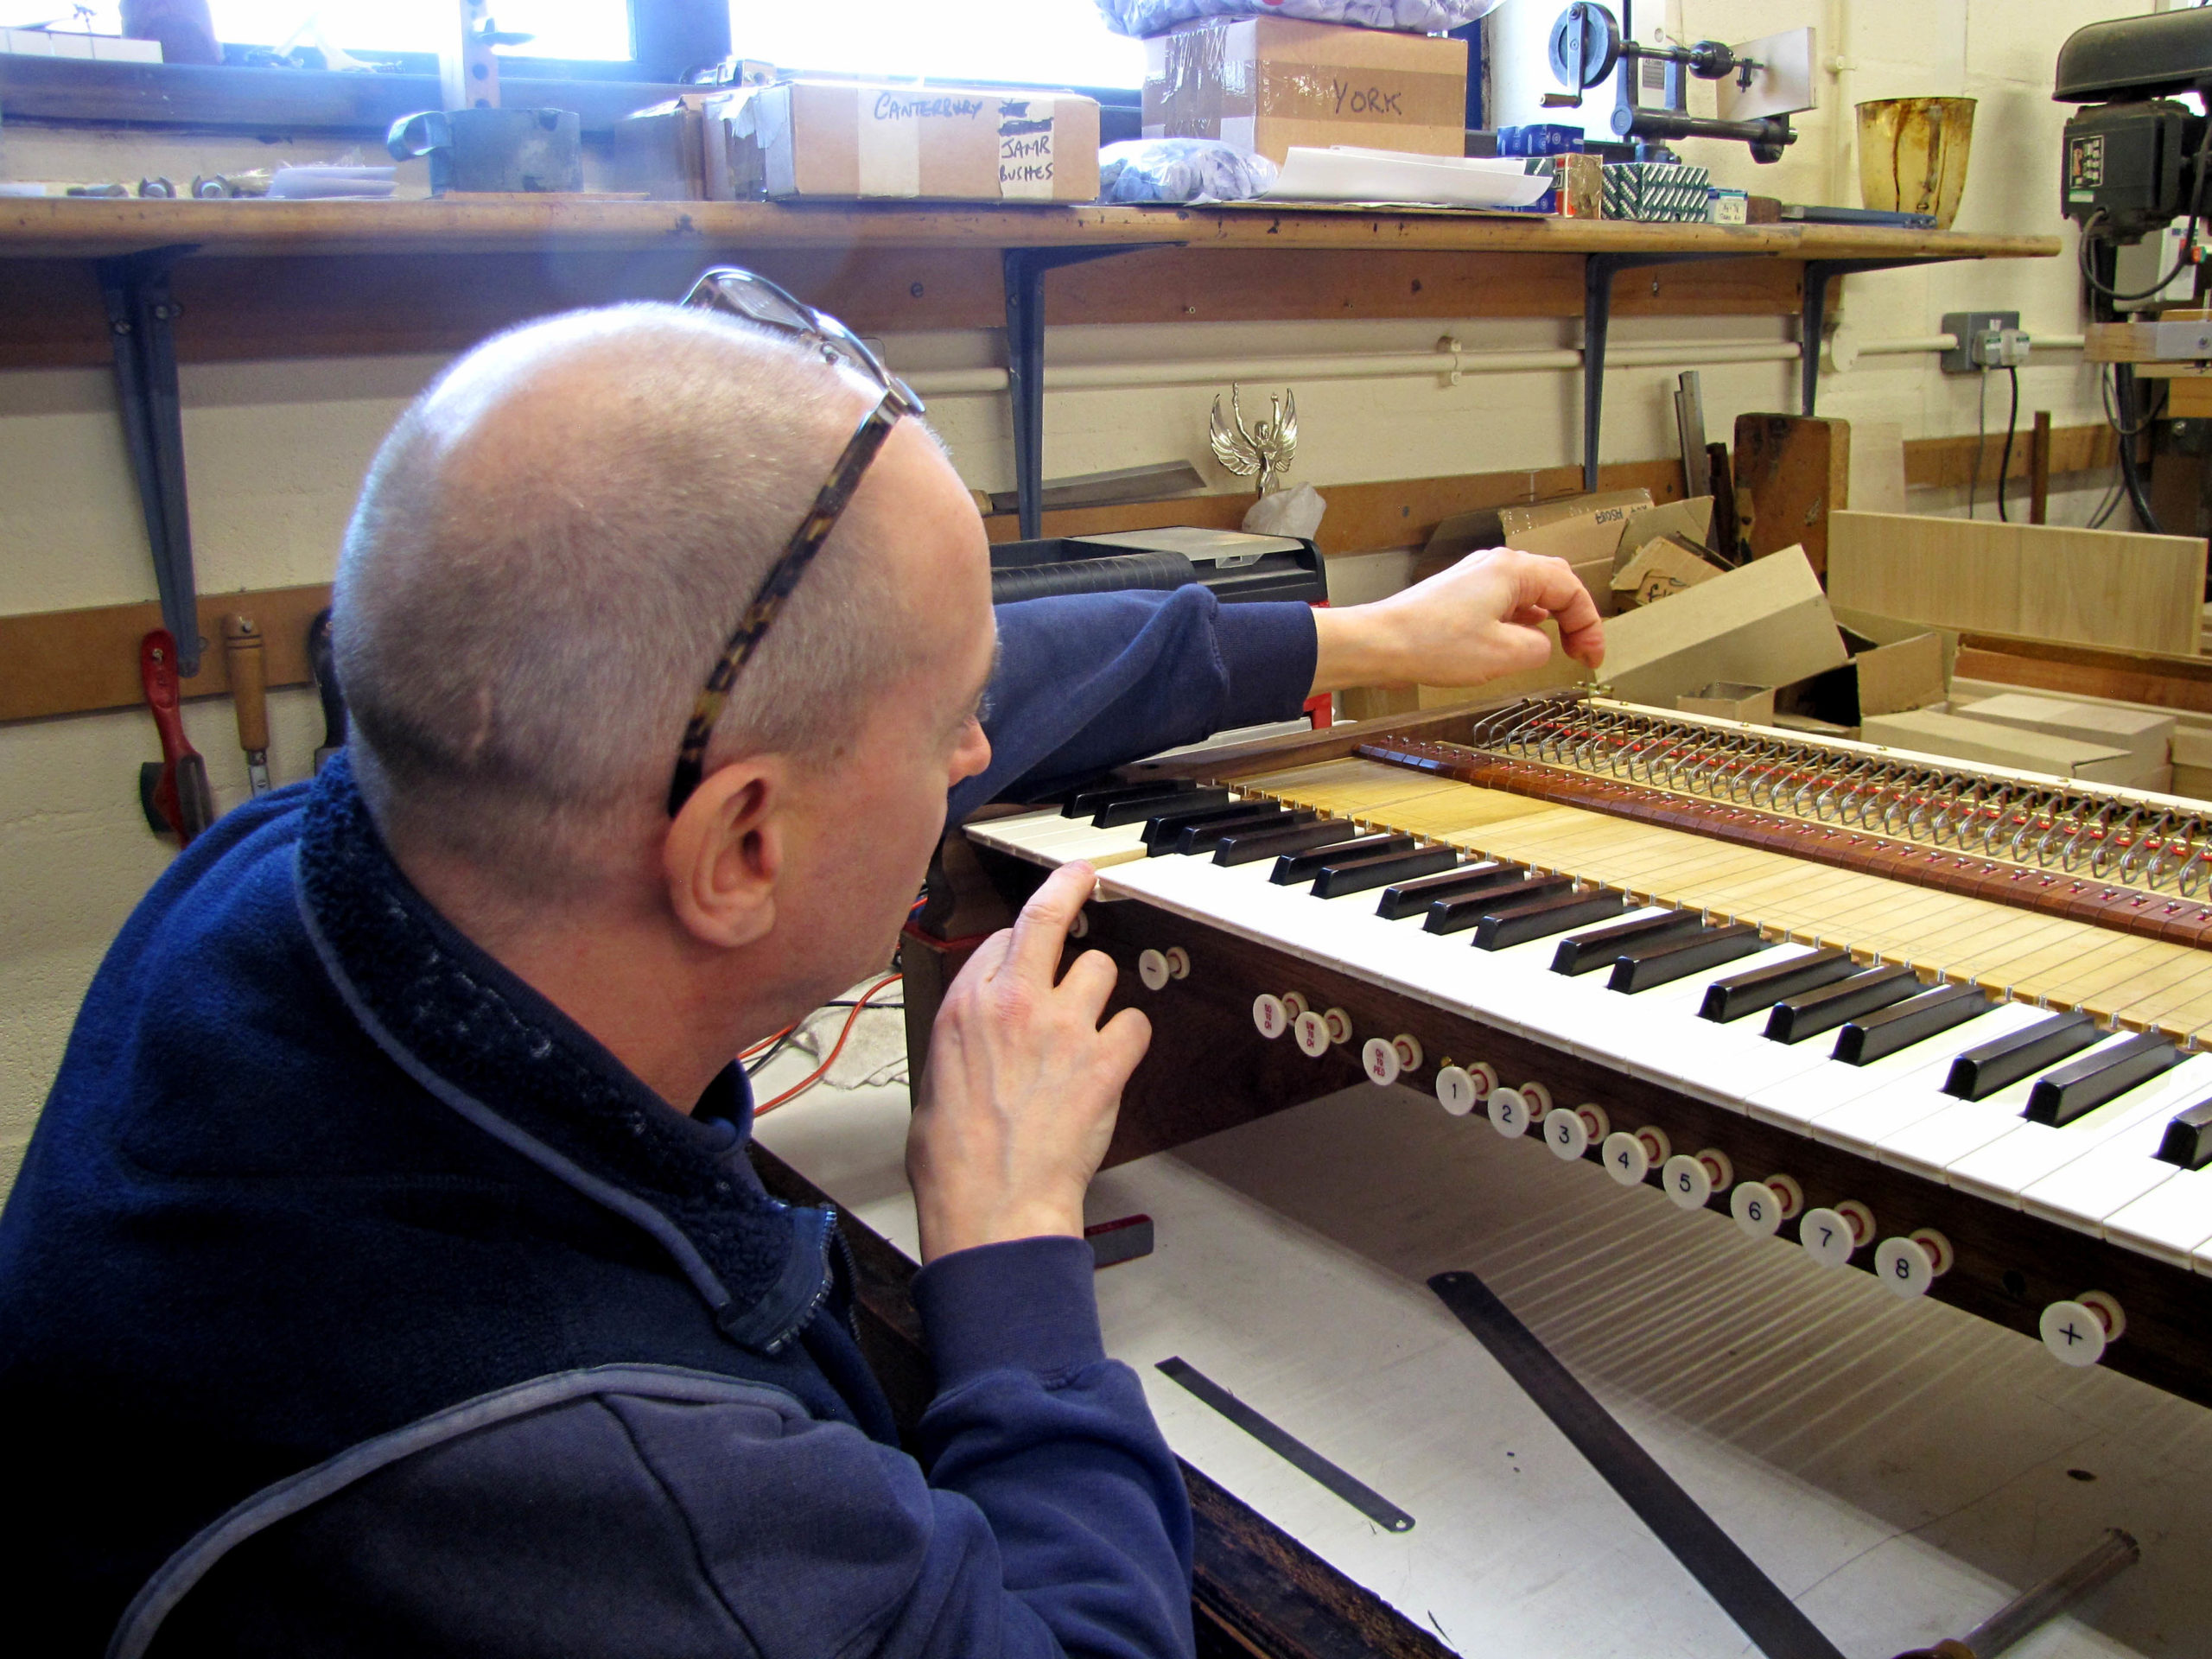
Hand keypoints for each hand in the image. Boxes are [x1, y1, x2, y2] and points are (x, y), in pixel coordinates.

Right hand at [906, 861, 1151, 1262]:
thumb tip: (976, 1036)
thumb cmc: (953, 1160)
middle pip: (1048, 918)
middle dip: (1069, 888)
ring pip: (1101, 968)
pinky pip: (1135, 1023)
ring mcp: (1063, 1026)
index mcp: (964, 1006)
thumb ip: (962, 1039)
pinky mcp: (1104, 1060)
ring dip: (1098, 992)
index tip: (1028, 944)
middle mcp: (1013, 1002)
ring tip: (1089, 1027)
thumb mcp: (932, 1080)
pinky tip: (1115, 1060)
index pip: (1000, 940)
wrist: (990, 1204)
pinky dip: (1129, 1040)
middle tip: (1084, 877)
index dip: (1017, 947)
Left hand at [1309, 547, 1604, 691]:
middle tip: (1581, 652)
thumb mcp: (1505, 654)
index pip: (1571, 589)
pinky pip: (1502, 601)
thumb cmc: (1434, 644)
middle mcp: (1495, 565)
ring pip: (1527, 591)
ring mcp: (1474, 577)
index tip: (1592, 658)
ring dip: (1547, 619)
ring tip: (1556, 649)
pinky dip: (1520, 620)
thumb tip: (1541, 645)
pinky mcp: (1457, 594)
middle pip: (1552, 582)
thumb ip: (1540, 648)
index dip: (1590, 625)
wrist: (1380, 643)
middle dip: (1573, 617)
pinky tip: (1518, 641)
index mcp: (1513, 570)